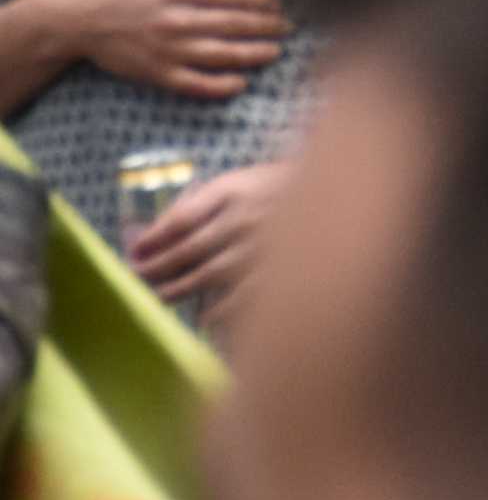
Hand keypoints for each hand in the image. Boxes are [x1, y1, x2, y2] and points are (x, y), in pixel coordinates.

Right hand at [10, 0, 286, 103]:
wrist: (77, 17)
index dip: (262, 1)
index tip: (277, 5)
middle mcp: (174, 18)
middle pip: (233, 24)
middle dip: (266, 27)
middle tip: (287, 28)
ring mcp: (165, 48)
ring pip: (221, 54)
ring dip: (254, 55)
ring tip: (275, 52)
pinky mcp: (155, 72)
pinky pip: (194, 83)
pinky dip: (220, 85)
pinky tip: (241, 83)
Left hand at [128, 158, 286, 314]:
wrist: (340, 193)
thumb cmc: (286, 187)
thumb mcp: (244, 179)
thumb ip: (206, 201)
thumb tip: (159, 229)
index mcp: (234, 192)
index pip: (180, 218)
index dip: (153, 237)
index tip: (135, 251)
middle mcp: (244, 220)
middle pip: (188, 249)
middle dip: (157, 267)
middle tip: (140, 277)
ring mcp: (262, 247)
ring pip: (208, 275)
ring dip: (178, 290)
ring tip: (161, 298)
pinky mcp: (282, 270)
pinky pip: (244, 297)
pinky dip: (222, 311)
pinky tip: (206, 319)